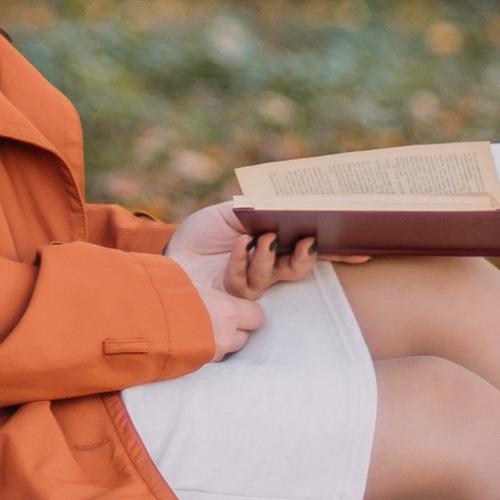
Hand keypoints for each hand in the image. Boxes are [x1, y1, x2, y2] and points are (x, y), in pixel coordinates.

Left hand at [164, 205, 318, 358]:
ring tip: (265, 238)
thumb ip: (255, 210)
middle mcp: (268, 267)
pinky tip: (242, 242)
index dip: (315, 244)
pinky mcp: (231, 296)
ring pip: (268, 275)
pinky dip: (241, 259)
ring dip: (267, 256)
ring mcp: (250, 283)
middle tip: (307, 242)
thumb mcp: (231, 212)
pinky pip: (241, 281)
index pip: (303, 248)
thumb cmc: (206, 231)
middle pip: (295, 268)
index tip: (323, 234)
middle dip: (304, 257)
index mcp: (274, 246)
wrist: (175, 250)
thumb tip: (282, 204)